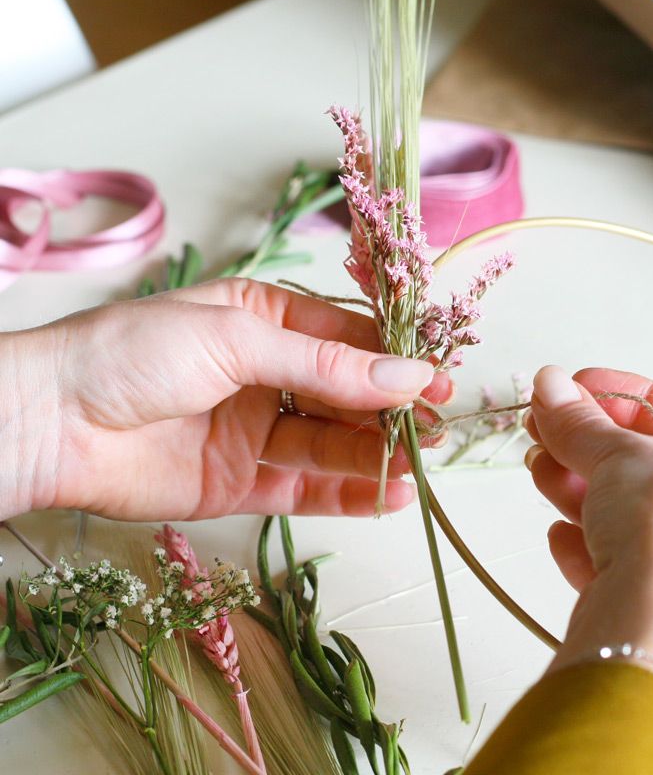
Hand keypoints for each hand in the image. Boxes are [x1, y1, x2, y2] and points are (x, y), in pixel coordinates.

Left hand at [0, 279, 450, 520]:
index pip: (346, 339)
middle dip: (392, 411)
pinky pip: (306, 489)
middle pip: (345, 395)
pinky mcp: (243, 483)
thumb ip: (323, 365)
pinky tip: (388, 495)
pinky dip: (348, 493)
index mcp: (265, 321)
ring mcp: (256, 432)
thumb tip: (406, 377)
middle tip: (439, 428)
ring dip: (377, 454)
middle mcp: (266, 376)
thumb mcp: (237, 337)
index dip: (394, 360)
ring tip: (420, 464)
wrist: (51, 424)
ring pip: (331, 444)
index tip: (438, 379)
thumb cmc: (135, 353)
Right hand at [526, 365, 652, 704]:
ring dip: (580, 488)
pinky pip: (631, 564)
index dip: (630, 394)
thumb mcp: (622, 458)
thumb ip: (582, 420)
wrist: (648, 646)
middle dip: (593, 446)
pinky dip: (592, 544)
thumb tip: (549, 384)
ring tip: (539, 469)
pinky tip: (562, 535)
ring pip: (639, 517)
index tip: (579, 386)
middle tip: (548, 425)